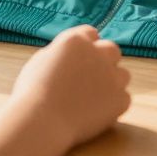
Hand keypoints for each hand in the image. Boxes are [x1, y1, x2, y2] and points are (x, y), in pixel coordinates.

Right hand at [0, 26, 130, 152]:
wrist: (41, 121)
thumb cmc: (33, 93)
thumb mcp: (41, 61)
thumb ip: (61, 53)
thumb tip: (70, 56)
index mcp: (77, 40)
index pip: (90, 34)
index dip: (86, 47)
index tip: (81, 59)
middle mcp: (98, 53)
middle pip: (111, 50)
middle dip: (104, 61)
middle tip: (91, 78)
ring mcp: (112, 76)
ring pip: (122, 74)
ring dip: (112, 82)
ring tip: (93, 98)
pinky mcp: (120, 99)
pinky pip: (123, 98)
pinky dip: (113, 105)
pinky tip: (96, 112)